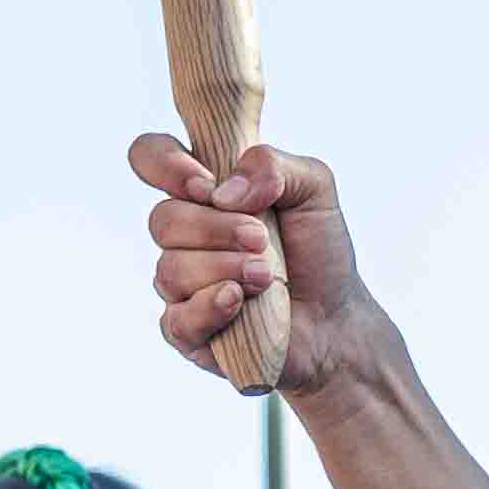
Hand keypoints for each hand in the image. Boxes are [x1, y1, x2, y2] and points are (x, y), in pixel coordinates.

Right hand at [129, 132, 374, 395]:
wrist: (336, 316)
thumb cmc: (318, 249)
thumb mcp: (314, 188)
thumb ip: (272, 165)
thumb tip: (224, 192)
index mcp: (204, 191)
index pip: (151, 158)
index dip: (165, 165)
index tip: (206, 186)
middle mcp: (183, 235)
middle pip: (161, 219)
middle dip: (216, 229)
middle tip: (261, 240)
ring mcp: (181, 284)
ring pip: (171, 269)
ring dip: (225, 268)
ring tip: (266, 277)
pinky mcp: (187, 330)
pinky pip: (178, 320)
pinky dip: (212, 307)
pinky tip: (240, 302)